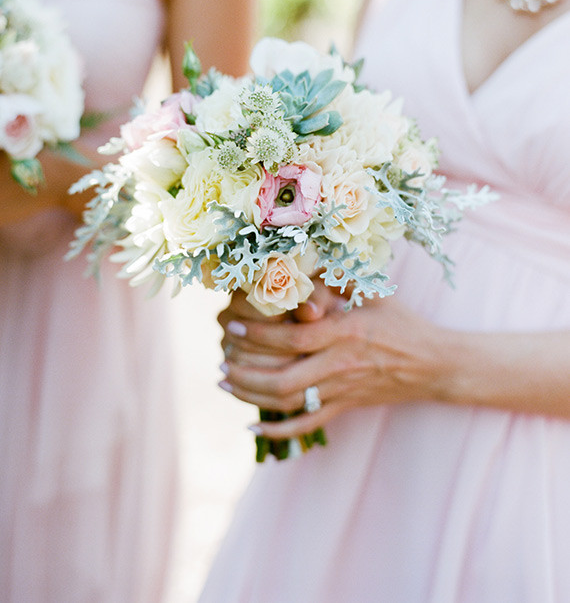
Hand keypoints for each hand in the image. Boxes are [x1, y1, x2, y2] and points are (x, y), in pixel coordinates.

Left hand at [218, 281, 449, 439]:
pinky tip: (253, 427)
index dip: (258, 335)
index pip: (293, 338)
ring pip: (289, 404)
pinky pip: (307, 425)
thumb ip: (333, 283)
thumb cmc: (400, 322)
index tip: (231, 328)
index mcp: (346, 333)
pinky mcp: (345, 408)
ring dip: (251, 397)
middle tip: (221, 362)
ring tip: (225, 384)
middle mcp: (341, 365)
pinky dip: (278, 431)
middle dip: (245, 373)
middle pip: (283, 379)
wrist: (433, 363)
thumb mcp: (371, 293)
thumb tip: (293, 273)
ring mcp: (342, 391)